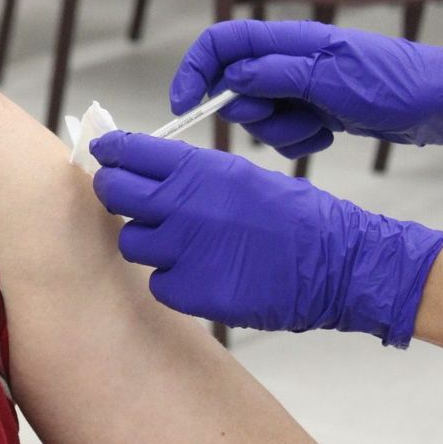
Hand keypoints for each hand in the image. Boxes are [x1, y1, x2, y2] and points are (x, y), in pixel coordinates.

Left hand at [90, 131, 442, 346]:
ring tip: (182, 244)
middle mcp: (182, 205)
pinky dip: (173, 281)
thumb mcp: (242, 176)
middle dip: (114, 193)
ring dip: (149, 242)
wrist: (338, 263)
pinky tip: (201, 274)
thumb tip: (147, 169)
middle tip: (124, 198)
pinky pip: (158, 283)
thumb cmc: (295, 215)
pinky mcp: (190, 291)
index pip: (128, 152)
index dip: (111, 153)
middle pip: (114, 193)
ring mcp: (182, 250)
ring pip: (132, 242)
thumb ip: (191, 174)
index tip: (105, 154)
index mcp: (198, 170)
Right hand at [171, 20, 442, 160]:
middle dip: (250, 113)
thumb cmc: (395, 84)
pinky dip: (300, 140)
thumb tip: (230, 78)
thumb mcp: (330, 80)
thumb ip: (275, 76)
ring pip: (260, 113)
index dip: (196, 71)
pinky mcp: (316, 109)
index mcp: (290, 40)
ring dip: (280, 131)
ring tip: (317, 130)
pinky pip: (285, 130)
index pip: (222, 44)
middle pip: (235, 85)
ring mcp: (303, 86)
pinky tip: (328, 136)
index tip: (188, 106)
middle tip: (284, 121)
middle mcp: (290, 59)